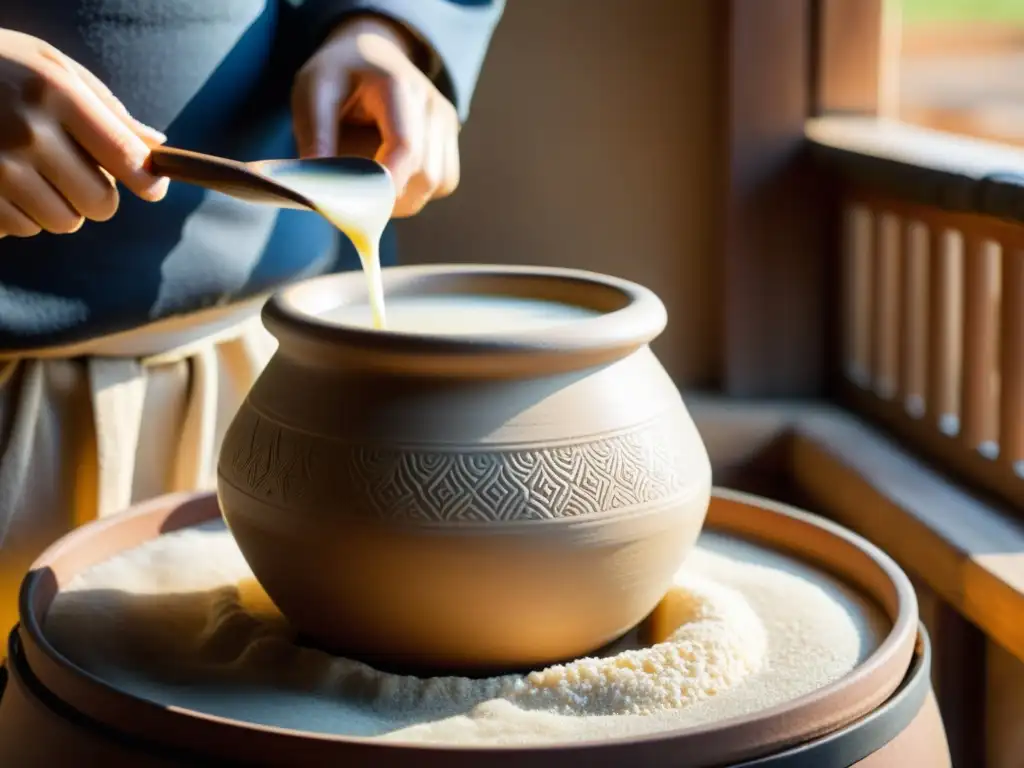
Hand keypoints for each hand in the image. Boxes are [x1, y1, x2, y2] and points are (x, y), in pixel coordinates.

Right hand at [0, 29, 167, 238]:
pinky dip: (22, 214)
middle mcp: (27, 133)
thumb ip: (105, 108)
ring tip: (35, 173)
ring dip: (59, 206)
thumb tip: (156, 145)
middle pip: (100, 203)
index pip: (126, 157)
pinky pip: (22, 228)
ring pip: (64, 222)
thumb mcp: (50, 65)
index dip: (148, 181)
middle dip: (98, 195)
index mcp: (56, 94)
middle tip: (78, 173)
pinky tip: (6, 183)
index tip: (152, 188)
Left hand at [292, 16, 460, 217]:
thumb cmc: (338, 75)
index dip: (386, 185)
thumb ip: (315, 136)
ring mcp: (446, 121)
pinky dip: (420, 192)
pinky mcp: (450, 137)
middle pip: (426, 174)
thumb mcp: (313, 93)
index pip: (406, 148)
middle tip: (356, 201)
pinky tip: (394, 180)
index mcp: (397, 86)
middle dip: (391, 199)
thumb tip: (319, 190)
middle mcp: (431, 103)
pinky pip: (444, 182)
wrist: (369, 53)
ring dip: (406, 199)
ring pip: (439, 183)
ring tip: (373, 189)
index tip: (357, 206)